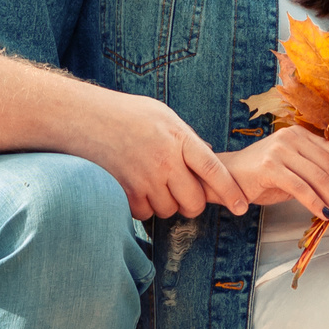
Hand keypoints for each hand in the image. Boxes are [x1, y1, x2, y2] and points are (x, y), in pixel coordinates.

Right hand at [75, 91, 250, 220]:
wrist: (86, 117)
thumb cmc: (126, 114)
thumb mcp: (164, 116)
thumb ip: (188, 138)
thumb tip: (210, 154)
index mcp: (180, 139)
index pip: (214, 171)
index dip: (231, 192)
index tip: (242, 206)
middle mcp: (165, 161)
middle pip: (194, 202)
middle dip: (193, 204)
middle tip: (184, 194)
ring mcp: (145, 178)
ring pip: (169, 210)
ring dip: (166, 204)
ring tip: (153, 182)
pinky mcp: (126, 192)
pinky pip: (145, 214)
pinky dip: (144, 207)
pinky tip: (136, 188)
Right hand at [221, 127, 328, 222]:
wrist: (225, 179)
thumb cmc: (260, 178)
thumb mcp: (293, 170)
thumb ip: (316, 173)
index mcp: (301, 134)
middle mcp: (292, 138)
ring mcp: (280, 151)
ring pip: (320, 178)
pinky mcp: (270, 167)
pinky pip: (302, 188)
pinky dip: (317, 204)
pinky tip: (326, 216)